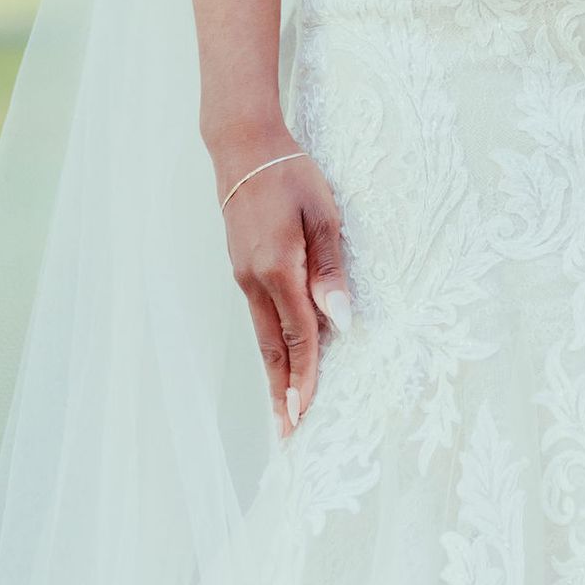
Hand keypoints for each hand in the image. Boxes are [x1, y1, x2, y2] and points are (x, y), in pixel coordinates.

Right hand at [215, 133, 349, 436]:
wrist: (243, 146)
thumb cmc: (290, 173)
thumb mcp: (324, 212)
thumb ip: (332, 268)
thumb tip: (342, 319)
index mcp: (278, 267)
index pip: (299, 334)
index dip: (306, 377)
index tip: (308, 414)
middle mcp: (254, 280)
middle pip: (272, 350)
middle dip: (282, 395)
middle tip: (288, 438)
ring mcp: (243, 277)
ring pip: (262, 338)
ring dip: (274, 377)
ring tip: (283, 414)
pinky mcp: (242, 270)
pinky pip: (258, 319)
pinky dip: (270, 349)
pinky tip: (279, 364)